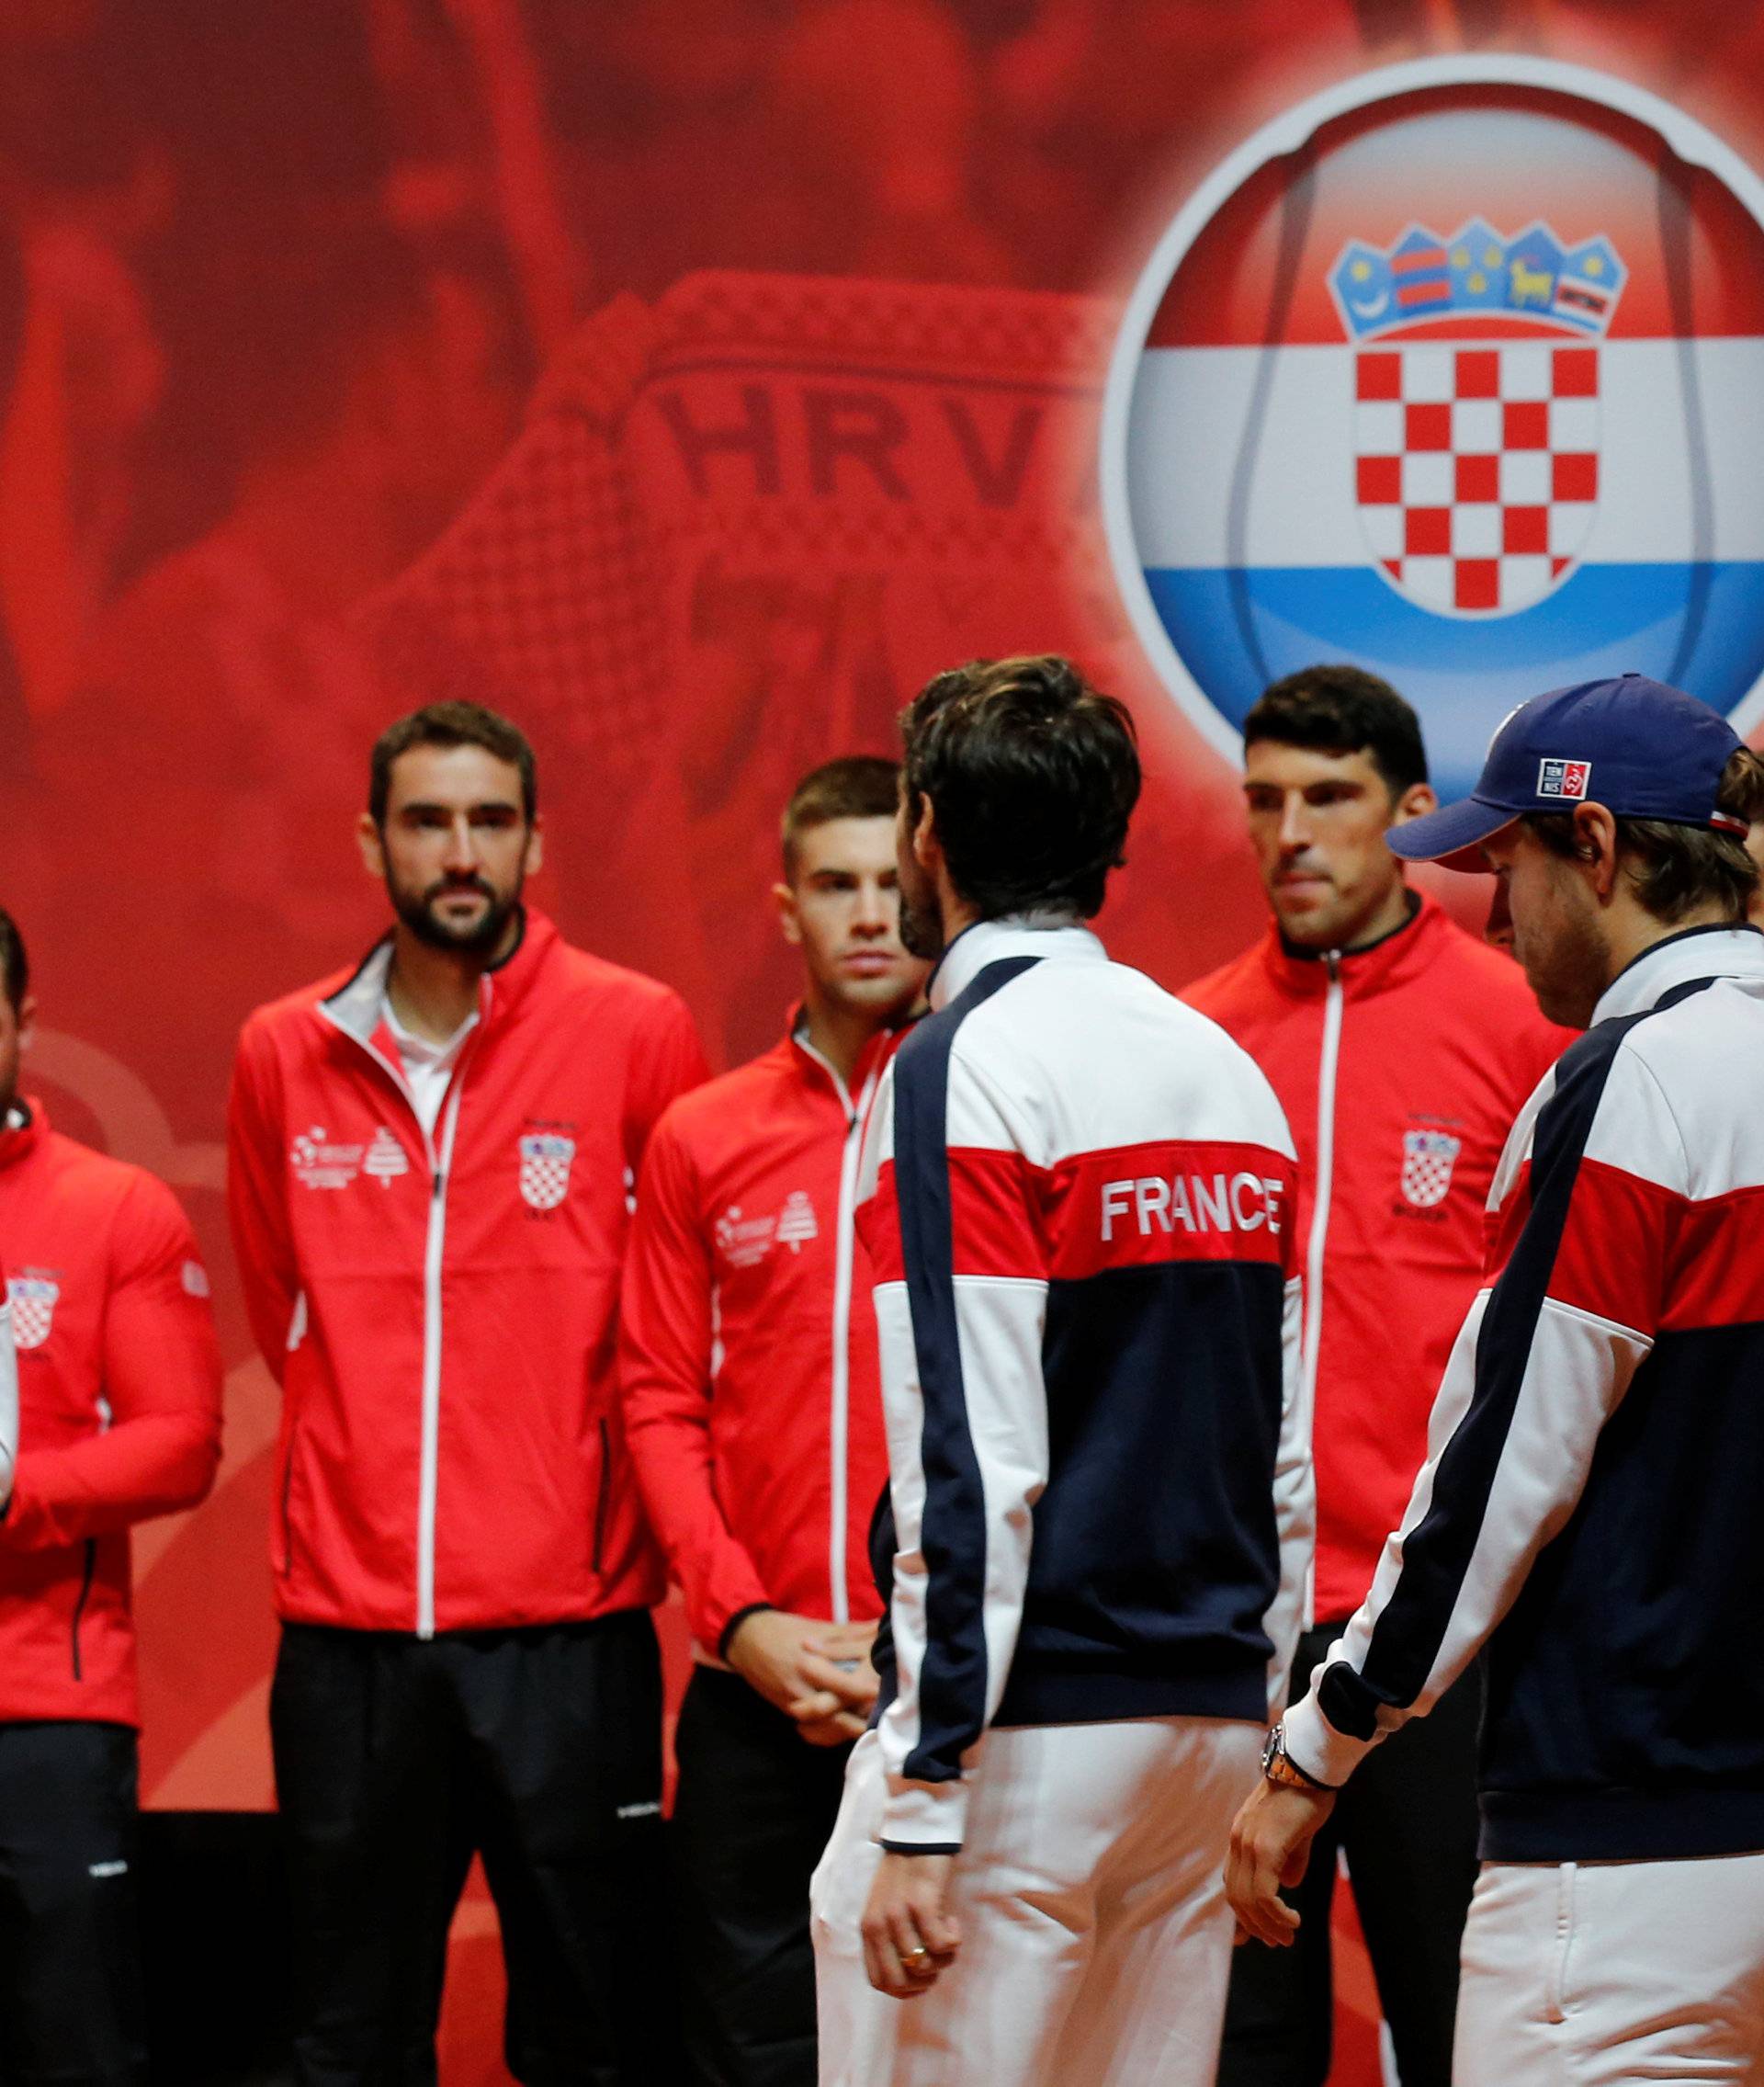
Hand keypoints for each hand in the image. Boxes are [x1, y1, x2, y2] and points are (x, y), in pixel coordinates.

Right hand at [725, 1610, 874, 1736]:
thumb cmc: (784, 1629)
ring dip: (848, 1728)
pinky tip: (847, 1725)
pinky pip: (813, 1729)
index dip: (865, 1693)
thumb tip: (880, 1627)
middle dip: (861, 1719)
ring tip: (871, 1723)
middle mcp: (801, 1688)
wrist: (745, 1640)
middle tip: (885, 1715)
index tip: (886, 1692)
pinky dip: (831, 1731)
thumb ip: (850, 1633)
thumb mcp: (817, 1627)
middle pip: (836, 1715)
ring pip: (825, 1728)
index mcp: (810, 1663)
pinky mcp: (788, 1710)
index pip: (843, 1686)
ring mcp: (793, 1703)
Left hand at [861, 1851, 959, 1997]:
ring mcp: (898, 1915)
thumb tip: (911, 1973)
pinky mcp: (921, 1904)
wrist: (916, 1834)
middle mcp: (879, 1925)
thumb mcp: (886, 1908)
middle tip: (938, 1961)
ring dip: (944, 1957)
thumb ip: (889, 1938)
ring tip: (948, 1934)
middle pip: (899, 1981)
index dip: (903, 1991)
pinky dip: (953, 1940)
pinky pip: (940, 1944)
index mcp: (868, 1929)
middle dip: (924, 1981)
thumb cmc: (905, 1873)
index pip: (878, 1981)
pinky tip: (953, 1921)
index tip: (923, 1982)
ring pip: (923, 1964)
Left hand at [1225, 1778, 1336, 1947]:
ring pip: (1249, 1900)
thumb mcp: (1294, 1834)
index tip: (1254, 1935)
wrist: (1307, 1769)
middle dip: (1256, 1926)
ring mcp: (1248, 1844)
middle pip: (1236, 1897)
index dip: (1242, 1913)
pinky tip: (1292, 1920)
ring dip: (1268, 1925)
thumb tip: (1288, 1885)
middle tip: (1278, 1941)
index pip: (1232, 1884)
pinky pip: (1264, 1893)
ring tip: (1287, 1936)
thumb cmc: (1304, 1797)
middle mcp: (1237, 1842)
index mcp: (1240, 1838)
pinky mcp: (1265, 1848)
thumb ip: (1288, 1860)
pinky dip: (1277, 1914)